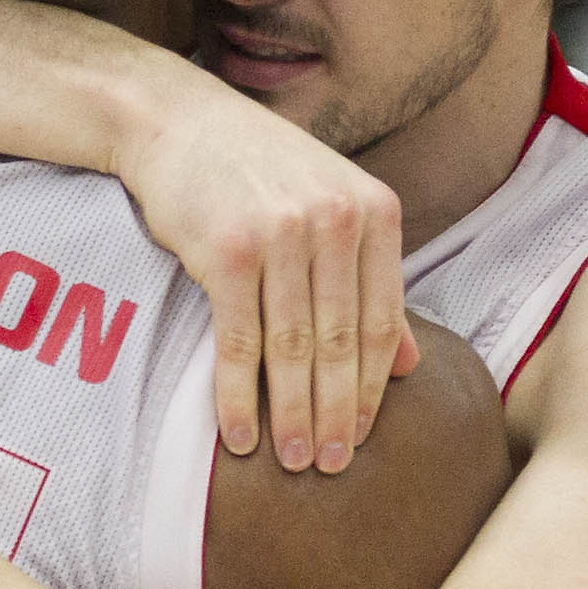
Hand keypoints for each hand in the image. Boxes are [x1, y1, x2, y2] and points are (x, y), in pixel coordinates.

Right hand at [116, 83, 417, 473]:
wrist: (178, 122)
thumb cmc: (258, 172)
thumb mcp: (332, 209)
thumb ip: (372, 281)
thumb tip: (409, 364)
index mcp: (375, 212)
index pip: (382, 322)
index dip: (373, 390)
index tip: (363, 437)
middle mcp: (336, 220)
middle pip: (342, 343)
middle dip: (338, 414)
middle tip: (332, 466)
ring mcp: (281, 234)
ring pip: (294, 350)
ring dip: (293, 417)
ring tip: (295, 463)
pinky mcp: (227, 251)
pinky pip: (239, 343)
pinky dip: (239, 397)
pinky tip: (240, 435)